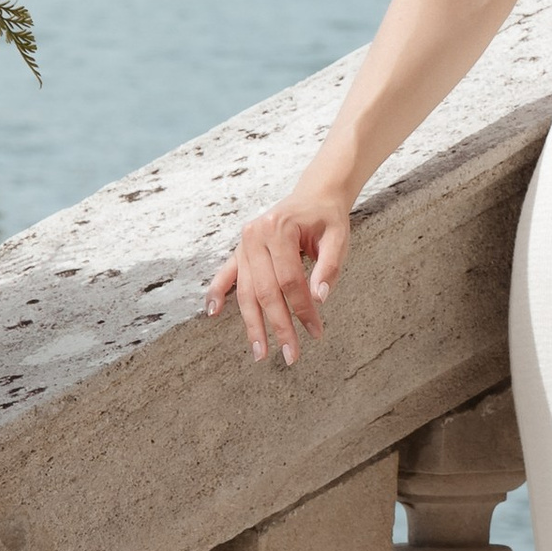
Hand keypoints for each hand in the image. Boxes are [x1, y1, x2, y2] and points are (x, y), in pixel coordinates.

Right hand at [206, 185, 351, 365]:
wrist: (314, 194)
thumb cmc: (328, 218)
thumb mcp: (339, 237)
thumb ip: (330, 266)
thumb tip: (319, 298)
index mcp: (279, 228)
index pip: (290, 280)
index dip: (303, 309)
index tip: (316, 333)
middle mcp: (255, 235)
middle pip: (265, 290)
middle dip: (278, 326)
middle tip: (291, 356)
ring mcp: (244, 243)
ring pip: (246, 290)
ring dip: (253, 323)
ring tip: (259, 352)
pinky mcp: (240, 250)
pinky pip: (226, 274)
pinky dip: (217, 292)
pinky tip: (212, 312)